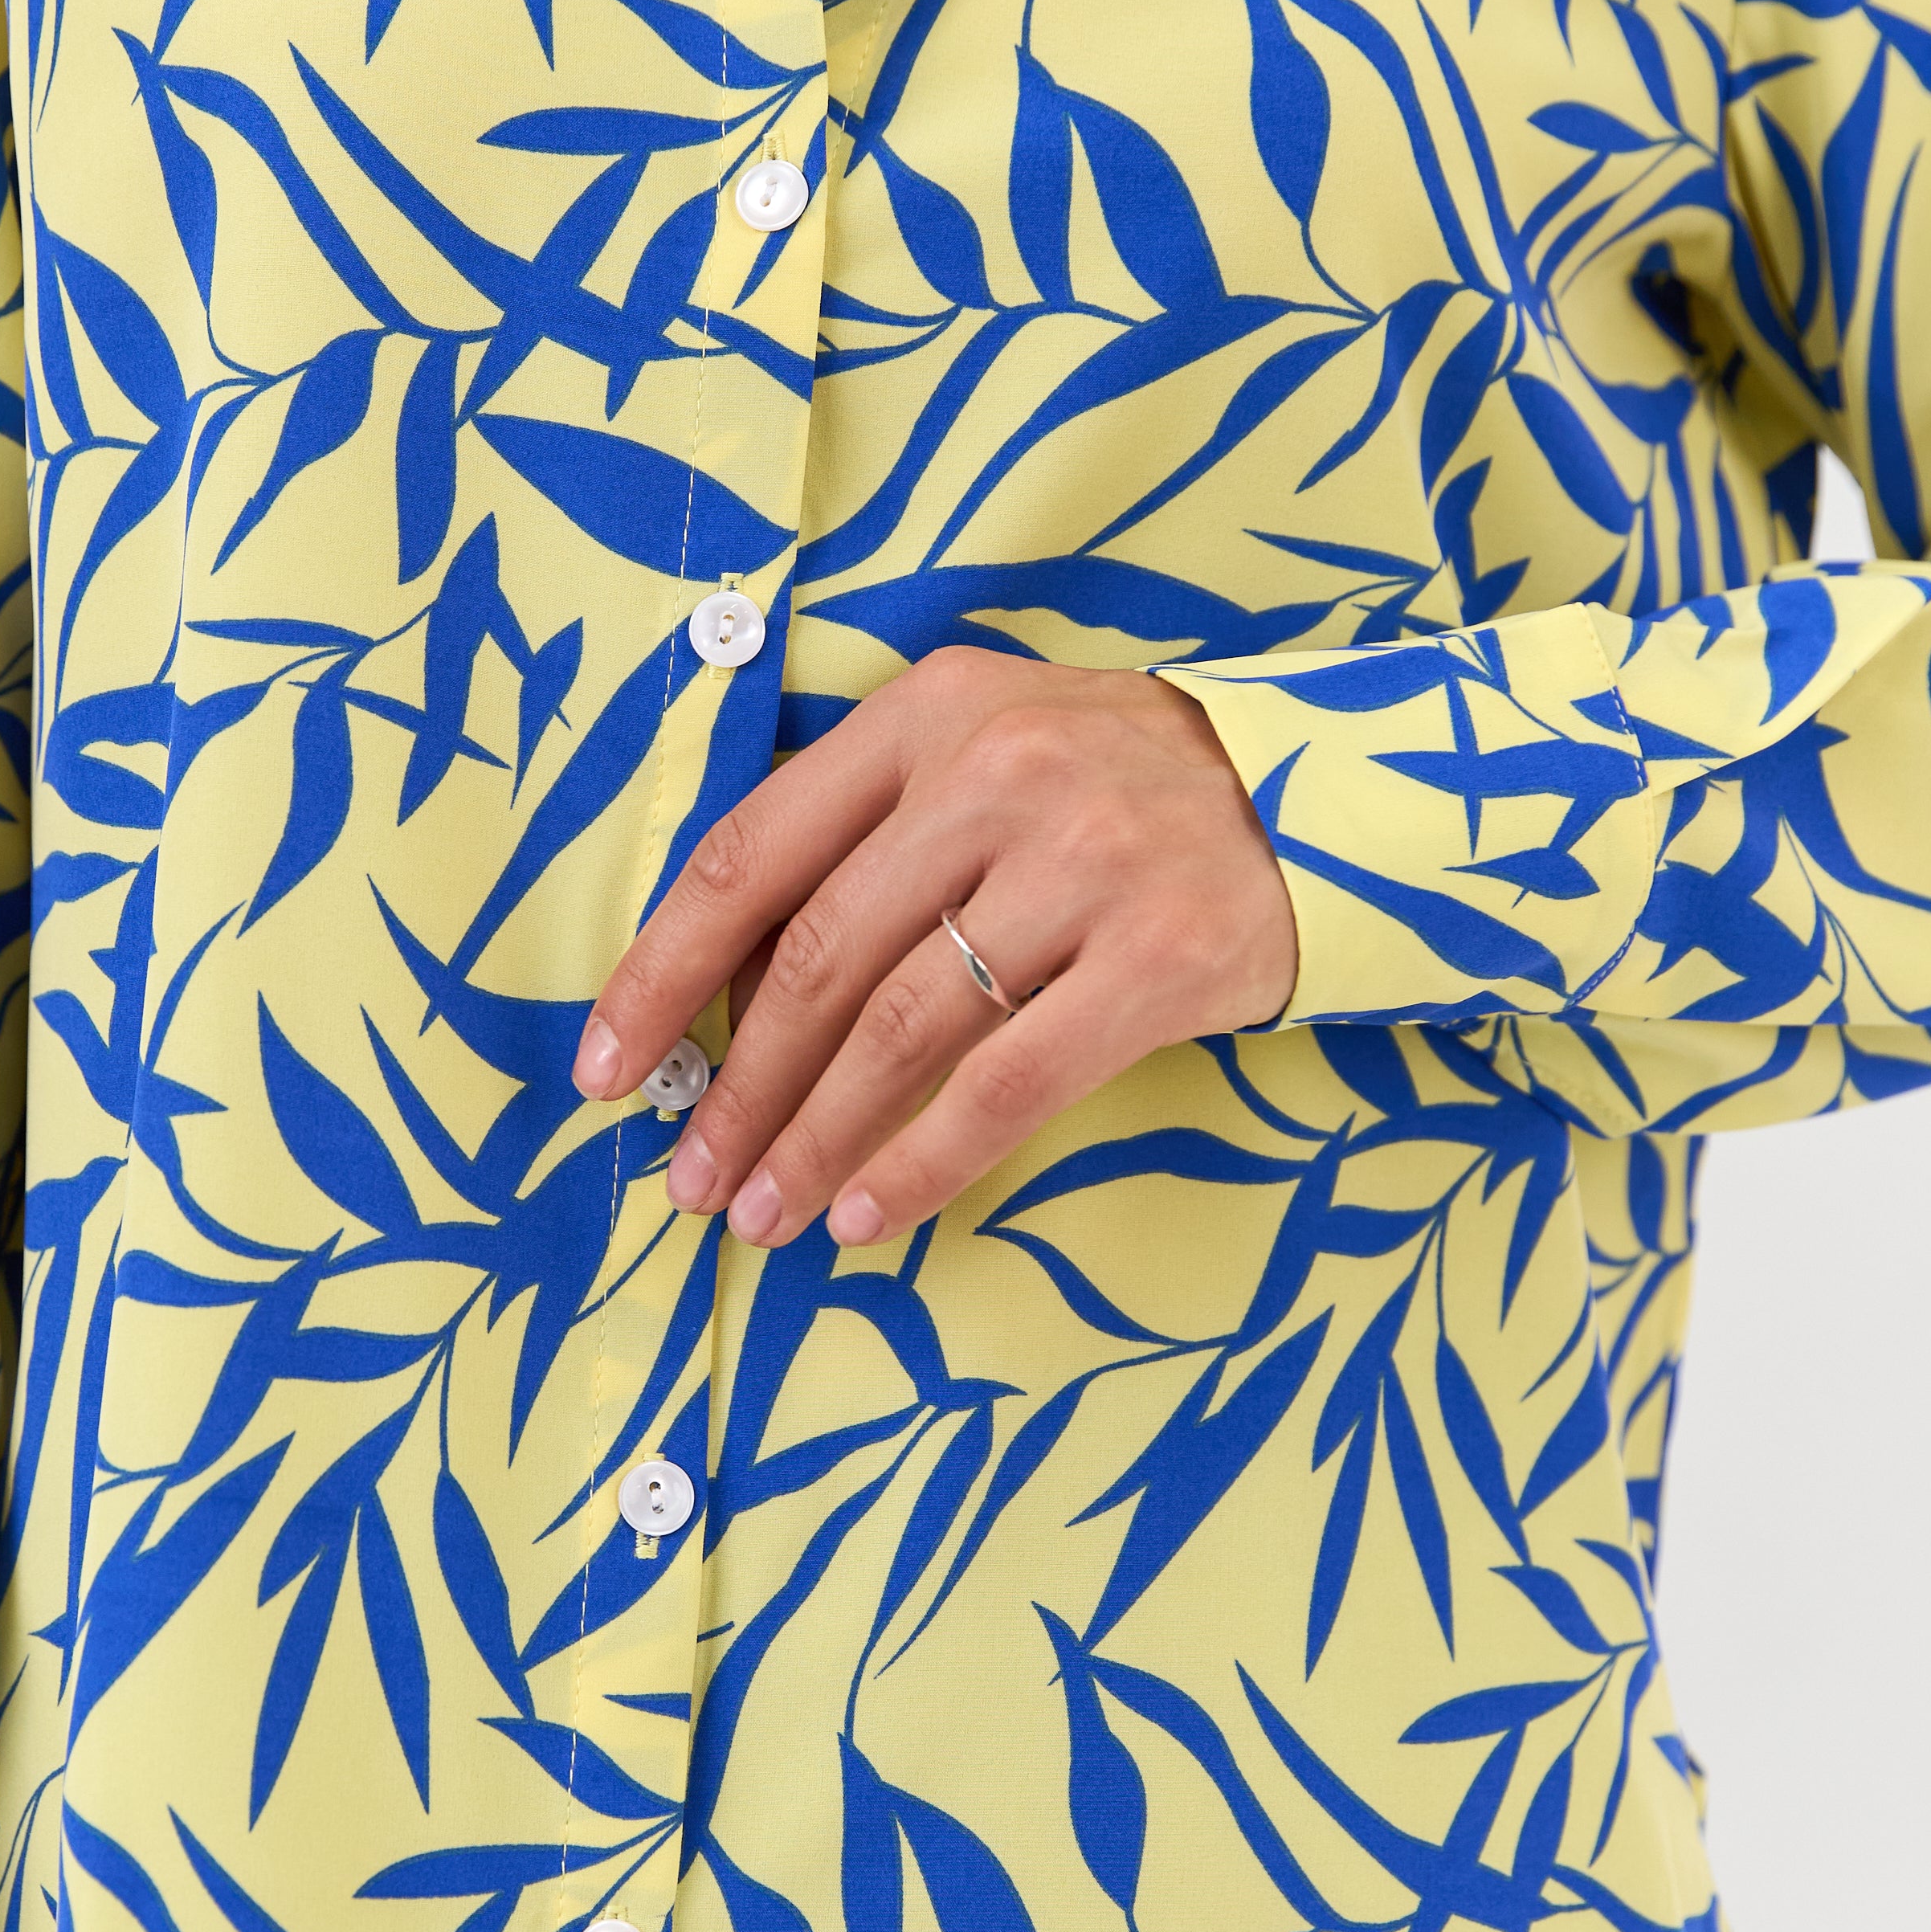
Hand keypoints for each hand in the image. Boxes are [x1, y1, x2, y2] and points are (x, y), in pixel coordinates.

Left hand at [575, 648, 1294, 1245]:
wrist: (1325, 790)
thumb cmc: (1123, 790)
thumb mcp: (989, 754)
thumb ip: (869, 840)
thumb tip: (726, 1000)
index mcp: (928, 716)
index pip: (752, 853)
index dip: (663, 971)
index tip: (605, 1065)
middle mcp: (998, 773)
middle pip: (817, 957)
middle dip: (734, 1087)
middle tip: (690, 1179)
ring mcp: (1086, 862)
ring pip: (901, 1028)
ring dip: (811, 1139)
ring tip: (761, 1215)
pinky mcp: (1161, 955)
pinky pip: (1009, 1083)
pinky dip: (921, 1162)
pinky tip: (865, 1215)